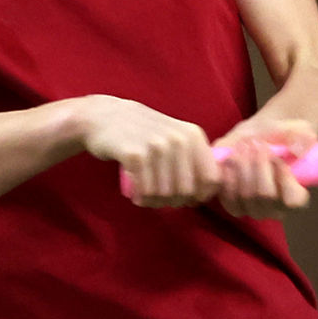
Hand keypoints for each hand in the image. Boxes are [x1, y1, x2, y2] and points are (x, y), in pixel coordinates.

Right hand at [79, 95, 221, 206]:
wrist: (106, 116)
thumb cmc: (145, 134)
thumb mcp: (176, 138)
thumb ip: (196, 158)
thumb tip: (211, 192)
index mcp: (193, 136)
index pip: (211, 179)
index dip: (200, 195)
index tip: (186, 197)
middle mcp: (178, 139)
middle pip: (186, 191)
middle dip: (173, 202)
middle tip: (159, 197)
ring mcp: (156, 145)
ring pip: (164, 194)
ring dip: (154, 202)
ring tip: (145, 194)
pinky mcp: (134, 154)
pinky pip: (144, 191)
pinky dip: (139, 198)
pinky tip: (134, 193)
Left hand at [213, 120, 317, 219]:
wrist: (255, 138)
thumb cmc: (280, 137)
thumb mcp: (297, 130)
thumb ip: (302, 138)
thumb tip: (297, 150)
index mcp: (296, 195)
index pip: (293, 200)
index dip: (284, 177)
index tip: (277, 155)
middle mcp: (275, 209)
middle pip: (265, 195)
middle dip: (259, 165)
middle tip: (255, 142)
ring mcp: (253, 209)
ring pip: (246, 195)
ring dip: (243, 167)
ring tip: (243, 146)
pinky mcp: (233, 205)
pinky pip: (228, 197)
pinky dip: (228, 176)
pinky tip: (231, 158)